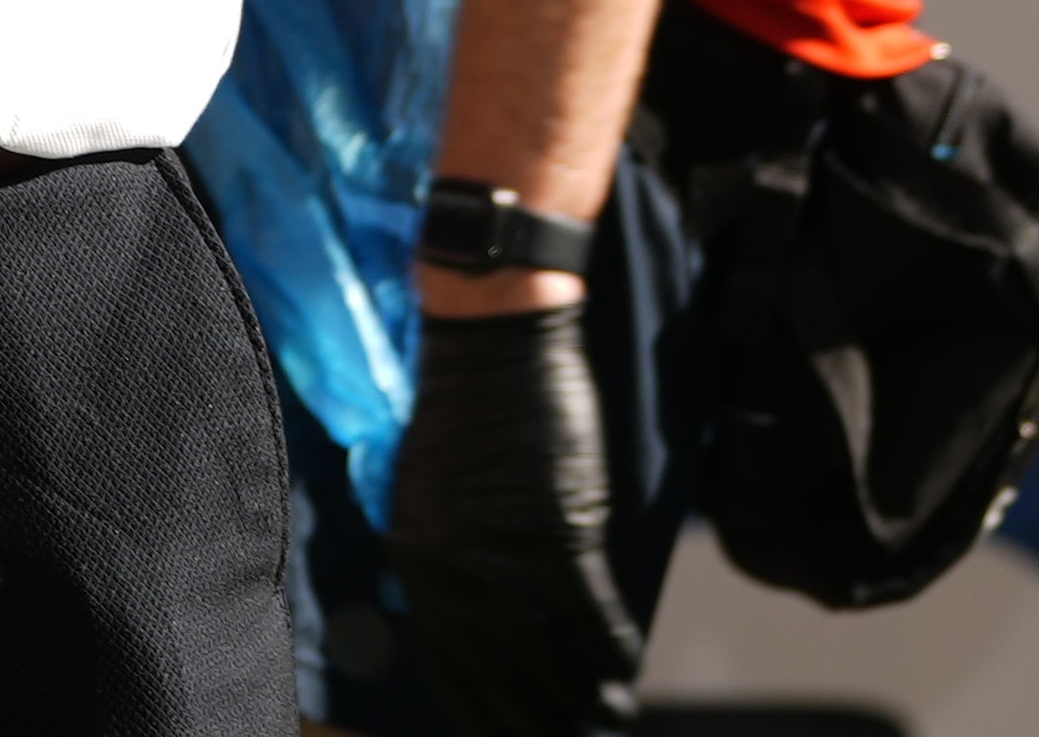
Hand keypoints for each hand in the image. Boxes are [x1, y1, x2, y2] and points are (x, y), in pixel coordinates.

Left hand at [388, 302, 643, 736]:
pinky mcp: (556, 536)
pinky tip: (626, 670)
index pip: (445, 663)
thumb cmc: (474, 411)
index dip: (480, 709)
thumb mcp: (438, 492)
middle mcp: (446, 568)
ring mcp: (500, 556)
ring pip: (550, 662)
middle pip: (498, 677)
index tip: (505, 732)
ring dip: (586, 699)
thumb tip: (484, 623)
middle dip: (538, 719)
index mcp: (412, 555)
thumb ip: (451, 556)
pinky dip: (613, 654)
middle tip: (573, 734)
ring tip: (610, 715)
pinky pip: (590, 621)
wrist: (491, 340)